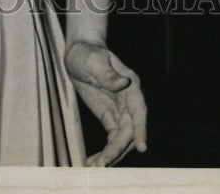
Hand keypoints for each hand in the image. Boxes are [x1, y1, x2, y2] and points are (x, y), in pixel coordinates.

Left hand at [65, 39, 146, 165]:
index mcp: (131, 86)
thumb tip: (123, 83)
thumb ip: (108, 74)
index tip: (141, 146)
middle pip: (129, 131)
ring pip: (122, 139)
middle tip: (103, 163)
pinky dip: (106, 151)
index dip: (141, 129)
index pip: (139, 110)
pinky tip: (93, 161)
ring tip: (94, 166)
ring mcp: (120, 111)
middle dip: (118, 149)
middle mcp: (129, 102)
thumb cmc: (88, 53)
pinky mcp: (109, 118)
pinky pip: (112, 139)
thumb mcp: (95, 61)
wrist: (79, 54)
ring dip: (111, 155)